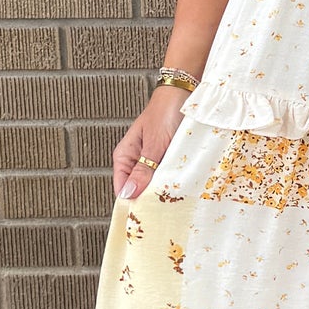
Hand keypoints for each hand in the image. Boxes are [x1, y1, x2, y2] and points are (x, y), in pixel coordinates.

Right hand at [113, 85, 189, 201]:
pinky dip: (175, 180)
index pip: (122, 189)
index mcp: (125, 156)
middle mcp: (136, 160)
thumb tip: (128, 193)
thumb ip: (143, 170)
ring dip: (165, 190)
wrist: (185, 92)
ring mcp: (153, 160)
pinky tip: (184, 185)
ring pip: (155, 184)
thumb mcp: (155, 144)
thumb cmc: (166, 112)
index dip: (133, 203)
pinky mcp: (168, 159)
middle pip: (139, 189)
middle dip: (151, 199)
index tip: (147, 216)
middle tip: (165, 209)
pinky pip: (168, 176)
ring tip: (176, 197)